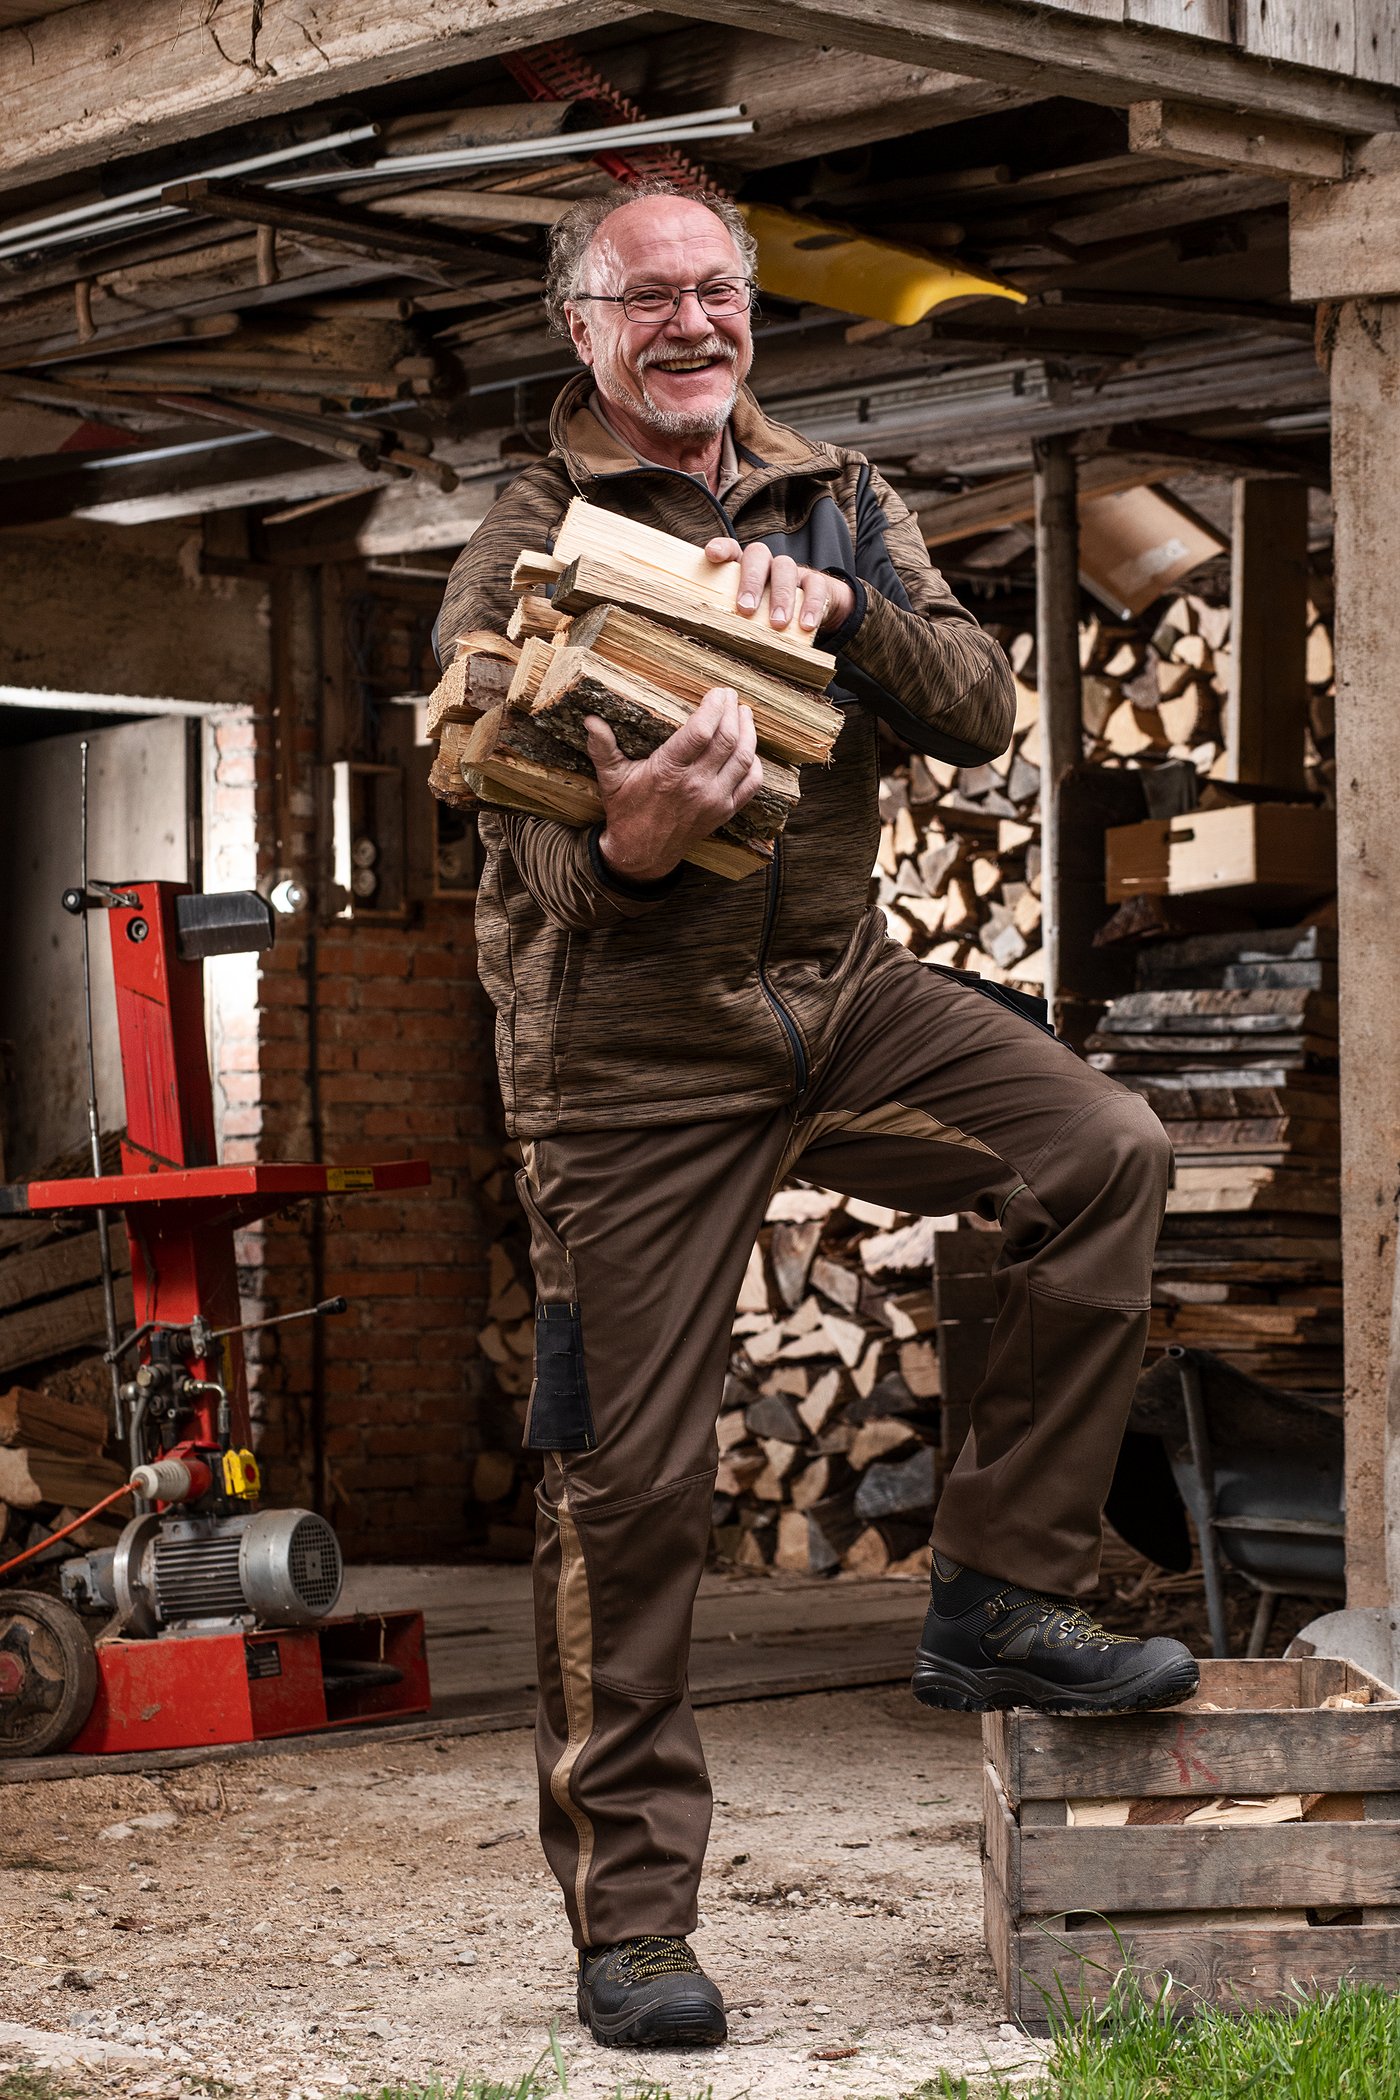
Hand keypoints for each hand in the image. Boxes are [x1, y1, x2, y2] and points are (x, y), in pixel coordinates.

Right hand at [587, 686, 762, 883]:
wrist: (641, 853)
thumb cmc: (626, 811)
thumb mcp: (610, 778)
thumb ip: (603, 747)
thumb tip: (589, 719)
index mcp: (668, 771)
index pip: (701, 731)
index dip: (714, 707)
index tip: (717, 692)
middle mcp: (696, 785)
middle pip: (728, 739)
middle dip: (732, 712)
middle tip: (730, 696)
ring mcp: (714, 800)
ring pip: (743, 758)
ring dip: (748, 732)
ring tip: (743, 714)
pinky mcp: (724, 812)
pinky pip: (751, 784)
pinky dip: (754, 764)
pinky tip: (749, 749)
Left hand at [704, 537, 855, 635]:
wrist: (808, 617)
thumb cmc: (767, 617)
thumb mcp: (749, 617)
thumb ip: (734, 620)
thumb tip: (712, 644)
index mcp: (744, 568)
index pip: (731, 549)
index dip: (722, 548)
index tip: (711, 555)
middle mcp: (766, 564)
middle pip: (758, 556)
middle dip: (751, 581)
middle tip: (746, 609)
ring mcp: (791, 571)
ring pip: (785, 568)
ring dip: (780, 596)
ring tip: (777, 624)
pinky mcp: (815, 582)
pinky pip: (815, 586)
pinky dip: (811, 606)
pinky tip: (805, 626)